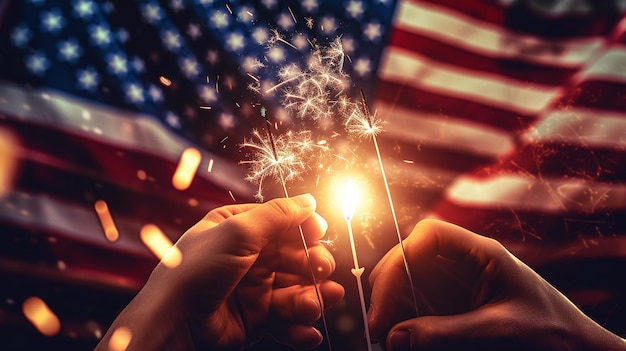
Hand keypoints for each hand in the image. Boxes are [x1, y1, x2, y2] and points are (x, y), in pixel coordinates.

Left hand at [96, 194, 343, 350]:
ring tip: (317, 304)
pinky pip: (286, 321)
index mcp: (238, 228)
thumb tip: (310, 200)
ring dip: (312, 298)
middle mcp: (248, 257)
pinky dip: (299, 327)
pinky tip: (308, 332)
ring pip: (295, 290)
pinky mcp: (256, 319)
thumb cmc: (195, 271)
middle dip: (313, 265)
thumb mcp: (237, 232)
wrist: (172, 325)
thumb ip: (277, 215)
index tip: (319, 233)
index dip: (304, 228)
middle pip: (295, 257)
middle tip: (322, 271)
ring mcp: (253, 289)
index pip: (281, 223)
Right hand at [368, 219, 625, 350]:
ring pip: (409, 288)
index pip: (429, 235)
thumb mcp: (500, 331)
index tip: (386, 294)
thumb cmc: (553, 334)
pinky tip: (400, 341)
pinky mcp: (454, 311)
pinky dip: (405, 325)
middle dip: (389, 288)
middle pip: (410, 260)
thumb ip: (448, 332)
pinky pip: (419, 311)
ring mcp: (457, 289)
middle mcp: (463, 266)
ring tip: (384, 338)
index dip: (400, 257)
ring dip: (392, 309)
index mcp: (482, 254)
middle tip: (377, 325)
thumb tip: (395, 337)